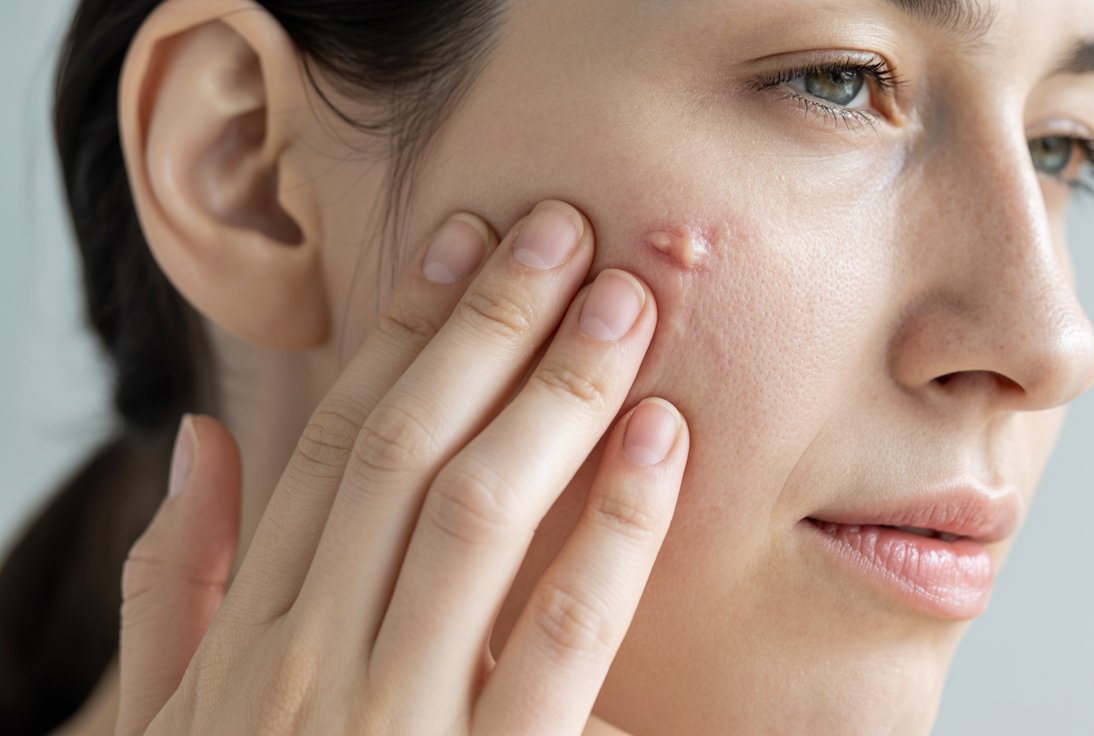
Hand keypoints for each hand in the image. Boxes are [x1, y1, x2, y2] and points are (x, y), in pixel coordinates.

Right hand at [115, 201, 687, 734]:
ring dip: (554, 393)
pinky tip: (657, 442)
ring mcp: (388, 722)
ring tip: (622, 300)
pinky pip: (558, 640)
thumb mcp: (167, 726)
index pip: (331, 444)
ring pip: (474, 515)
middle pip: (405, 449)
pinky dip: (610, 530)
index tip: (460, 243)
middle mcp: (307, 661)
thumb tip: (195, 445)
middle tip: (563, 229)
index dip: (400, 331)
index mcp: (249, 636)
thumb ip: (175, 593)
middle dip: (489, 328)